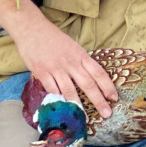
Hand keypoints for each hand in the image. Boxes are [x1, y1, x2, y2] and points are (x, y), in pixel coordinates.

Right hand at [0, 0, 116, 117]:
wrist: (31, 28)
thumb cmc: (53, 38)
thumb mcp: (72, 47)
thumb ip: (81, 62)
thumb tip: (91, 79)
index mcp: (81, 55)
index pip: (98, 72)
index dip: (107, 86)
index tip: (114, 98)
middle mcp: (71, 62)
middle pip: (88, 84)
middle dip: (99, 101)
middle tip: (107, 114)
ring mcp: (56, 68)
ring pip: (70, 91)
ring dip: (78, 106)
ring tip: (84, 118)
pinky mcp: (42, 72)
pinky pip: (52, 90)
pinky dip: (58, 100)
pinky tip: (63, 109)